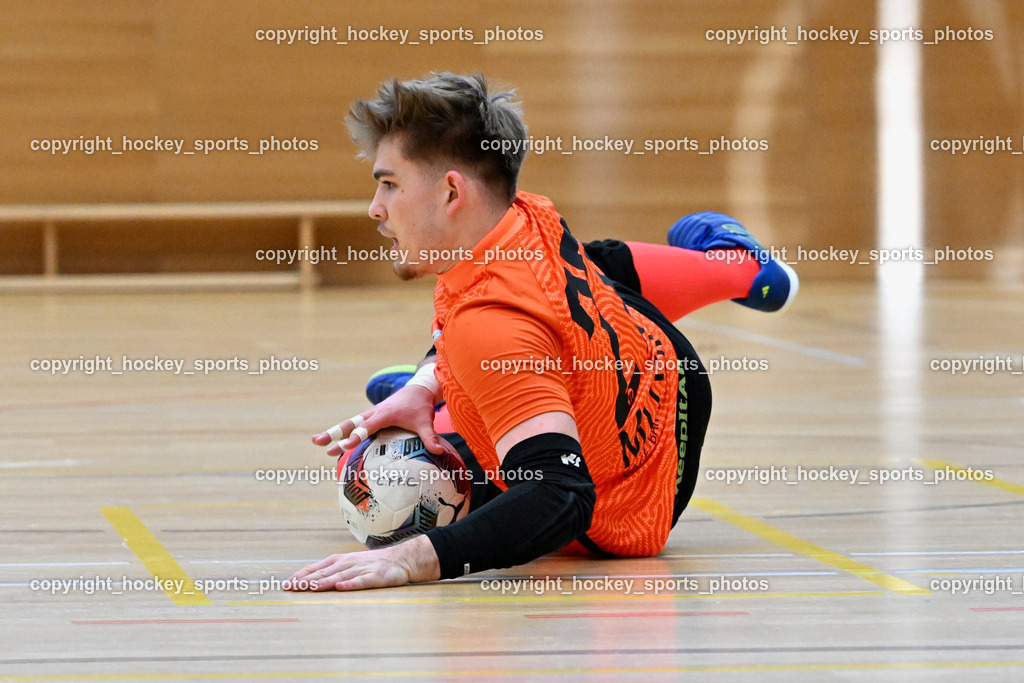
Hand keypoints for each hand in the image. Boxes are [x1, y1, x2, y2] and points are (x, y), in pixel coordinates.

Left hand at [283, 535, 440, 590]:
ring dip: (324, 582)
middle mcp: (348, 563)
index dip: (301, 575)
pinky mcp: (375, 577)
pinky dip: (350, 584)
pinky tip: (340, 588)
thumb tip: (309, 579)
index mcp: (340, 560)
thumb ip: (332, 571)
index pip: (316, 567)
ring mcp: (361, 569)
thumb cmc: (372, 563)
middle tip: (291, 587)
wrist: (400, 559)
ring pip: (339, 576)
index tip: (287, 583)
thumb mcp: (350, 564)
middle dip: (306, 580)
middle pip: (324, 572)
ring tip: (310, 587)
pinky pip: (361, 581)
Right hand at [312, 384, 443, 455]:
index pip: (367, 427)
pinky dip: (343, 433)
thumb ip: (431, 437)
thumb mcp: (426, 421)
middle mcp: (374, 414)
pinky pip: (354, 425)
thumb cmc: (421, 406)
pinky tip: (334, 444)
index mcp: (385, 415)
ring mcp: (371, 415)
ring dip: (333, 432)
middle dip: (333, 433)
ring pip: (349, 424)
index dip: (356, 436)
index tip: (345, 445)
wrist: (418, 389)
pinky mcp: (371, 417)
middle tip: (318, 442)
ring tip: (317, 442)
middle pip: (350, 424)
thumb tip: (440, 451)